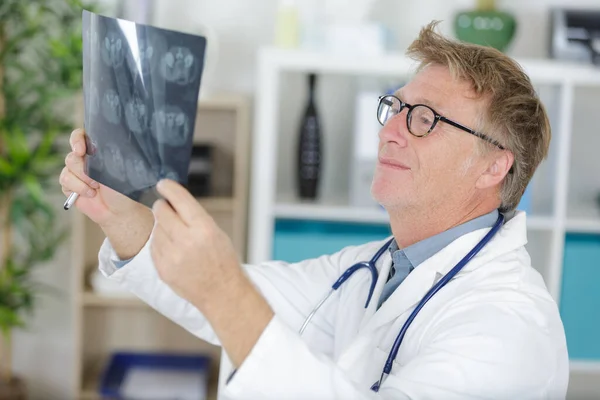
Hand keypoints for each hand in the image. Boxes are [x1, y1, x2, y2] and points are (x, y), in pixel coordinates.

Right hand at [59, 128, 141, 225]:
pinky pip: (64, 181)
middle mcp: (86, 160)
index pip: (81, 135)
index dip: (76, 139)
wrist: (120, 211)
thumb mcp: (119, 167)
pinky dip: (78, 188)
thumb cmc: (124, 188)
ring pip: (67, 168)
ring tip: (96, 188)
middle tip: (97, 181)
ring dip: (83, 180)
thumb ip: (104, 153)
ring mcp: (77, 172)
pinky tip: (90, 194)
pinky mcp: (70, 186)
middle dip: (83, 169)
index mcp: (99, 151)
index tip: (80, 150)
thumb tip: (92, 143)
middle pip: (72, 155)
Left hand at [152, 179, 274, 367]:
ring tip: (178, 237)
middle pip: (161, 212)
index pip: (180, 200)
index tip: (162, 184)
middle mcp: (186, 241)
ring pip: (156, 228)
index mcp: (204, 228)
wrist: (221, 292)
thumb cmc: (222, 261)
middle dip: (163, 208)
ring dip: (163, 227)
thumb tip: (172, 201)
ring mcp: (172, 256)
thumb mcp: (216, 232)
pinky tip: (174, 249)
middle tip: (167, 209)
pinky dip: (160, 243)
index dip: (169, 188)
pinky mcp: (162, 268)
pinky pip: (153, 246)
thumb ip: (194, 217)